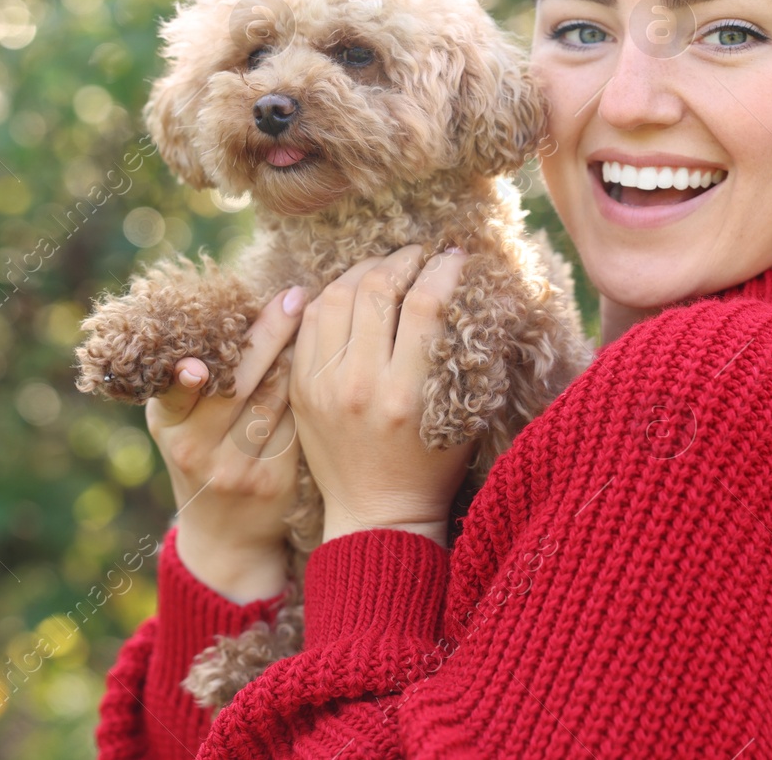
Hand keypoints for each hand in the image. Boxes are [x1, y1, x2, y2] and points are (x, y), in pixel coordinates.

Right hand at [144, 287, 303, 602]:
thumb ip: (191, 381)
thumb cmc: (202, 454)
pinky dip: (312, 390)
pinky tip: (331, 362)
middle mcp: (196, 449)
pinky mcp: (274, 481)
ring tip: (320, 315)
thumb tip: (227, 309)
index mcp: (168, 424)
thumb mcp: (180, 423)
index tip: (208, 347)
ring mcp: (236, 469)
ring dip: (298, 355)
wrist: (223, 535)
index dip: (191, 373)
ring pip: (275, 398)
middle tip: (294, 297)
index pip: (181, 388)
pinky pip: (297, 422)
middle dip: (268, 335)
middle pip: (238, 384)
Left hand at [289, 245, 473, 547]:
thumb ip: (462, 353)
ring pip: (337, 296)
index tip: (454, 258)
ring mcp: (324, 385)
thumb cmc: (431, 465)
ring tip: (385, 268)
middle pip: (377, 289)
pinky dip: (331, 296)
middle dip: (403, 260)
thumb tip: (469, 288)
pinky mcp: (302, 387)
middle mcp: (361, 385)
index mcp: (407, 393)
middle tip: (418, 256)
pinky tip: (351, 292)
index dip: (442, 270)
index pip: (425, 305)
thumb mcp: (461, 413)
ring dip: (364, 271)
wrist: (377, 514)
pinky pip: (310, 321)